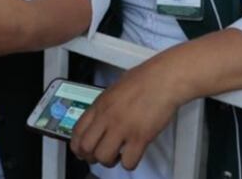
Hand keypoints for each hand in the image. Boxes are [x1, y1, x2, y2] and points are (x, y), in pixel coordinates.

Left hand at [71, 55, 181, 169]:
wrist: (164, 78)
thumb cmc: (144, 79)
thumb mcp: (114, 89)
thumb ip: (105, 106)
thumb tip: (100, 119)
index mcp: (100, 105)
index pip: (77, 131)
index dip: (77, 146)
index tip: (82, 151)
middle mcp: (107, 117)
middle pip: (86, 147)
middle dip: (91, 156)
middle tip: (100, 155)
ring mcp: (122, 128)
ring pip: (103, 157)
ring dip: (109, 161)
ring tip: (118, 155)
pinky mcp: (140, 137)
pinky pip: (128, 162)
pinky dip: (129, 163)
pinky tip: (133, 155)